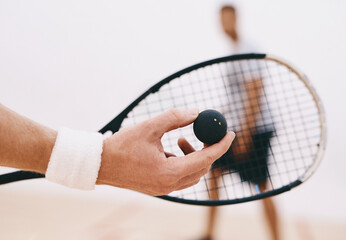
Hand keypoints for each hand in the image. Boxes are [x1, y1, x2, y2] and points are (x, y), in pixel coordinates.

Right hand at [97, 108, 234, 195]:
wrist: (100, 164)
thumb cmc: (122, 145)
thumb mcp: (150, 127)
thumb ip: (174, 118)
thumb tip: (196, 112)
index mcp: (169, 172)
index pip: (205, 158)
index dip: (220, 145)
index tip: (230, 133)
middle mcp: (168, 185)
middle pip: (201, 168)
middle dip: (207, 150)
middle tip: (205, 134)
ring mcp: (163, 189)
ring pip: (191, 174)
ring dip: (192, 156)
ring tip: (180, 140)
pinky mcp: (158, 188)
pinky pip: (179, 177)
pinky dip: (181, 162)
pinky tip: (169, 150)